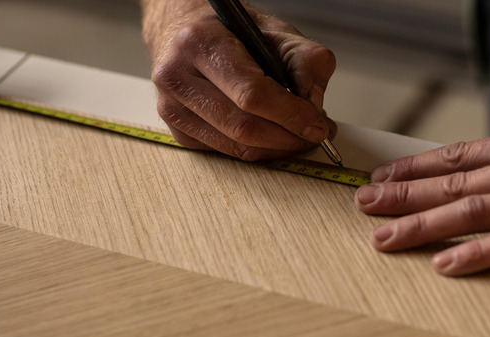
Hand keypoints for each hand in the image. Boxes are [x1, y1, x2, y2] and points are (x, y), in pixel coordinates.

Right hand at [141, 0, 335, 159]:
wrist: (185, 32)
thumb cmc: (230, 31)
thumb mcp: (274, 31)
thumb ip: (304, 59)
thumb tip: (313, 103)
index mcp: (200, 43)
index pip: (251, 93)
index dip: (291, 115)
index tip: (318, 125)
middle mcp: (177, 76)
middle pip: (243, 127)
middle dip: (288, 137)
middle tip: (315, 134)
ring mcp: (171, 108)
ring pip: (235, 146)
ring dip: (276, 148)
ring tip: (299, 136)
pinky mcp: (178, 131)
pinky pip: (226, 152)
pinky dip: (257, 150)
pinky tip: (273, 136)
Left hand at [355, 117, 489, 274]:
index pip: (457, 157)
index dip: (413, 167)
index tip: (380, 175)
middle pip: (451, 184)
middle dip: (402, 195)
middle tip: (362, 204)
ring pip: (471, 212)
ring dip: (422, 225)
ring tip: (384, 237)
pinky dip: (477, 254)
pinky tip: (445, 265)